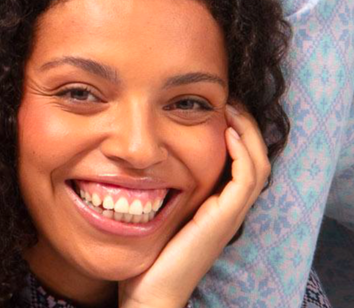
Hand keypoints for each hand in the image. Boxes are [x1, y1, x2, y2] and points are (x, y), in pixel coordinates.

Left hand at [118, 106, 270, 307]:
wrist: (149, 290)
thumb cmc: (145, 254)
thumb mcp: (153, 210)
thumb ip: (154, 187)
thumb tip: (131, 157)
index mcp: (213, 205)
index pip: (237, 162)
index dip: (234, 133)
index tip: (216, 106)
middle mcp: (225, 209)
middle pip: (253, 159)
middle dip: (245, 126)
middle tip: (229, 99)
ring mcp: (227, 215)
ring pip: (256, 167)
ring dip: (247, 133)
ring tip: (231, 108)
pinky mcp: (222, 220)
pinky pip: (245, 181)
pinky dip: (242, 154)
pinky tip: (227, 133)